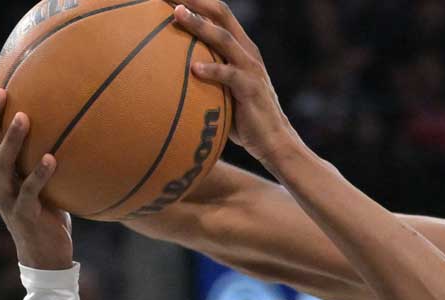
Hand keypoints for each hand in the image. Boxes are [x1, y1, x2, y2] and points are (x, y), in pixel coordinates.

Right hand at [0, 79, 72, 270]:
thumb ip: (33, 155)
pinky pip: (31, 191)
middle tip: (0, 89)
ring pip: (3, 165)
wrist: (44, 254)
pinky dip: (40, 174)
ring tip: (24, 117)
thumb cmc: (42, 212)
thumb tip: (52, 122)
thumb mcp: (34, 180)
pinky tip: (50, 158)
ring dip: (13, 140)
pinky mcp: (26, 214)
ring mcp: (9, 198)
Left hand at [170, 0, 299, 163]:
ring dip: (200, 25)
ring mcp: (251, 69)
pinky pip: (230, 75)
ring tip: (177, 15)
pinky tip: (194, 68)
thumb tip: (170, 72)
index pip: (217, 13)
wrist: (274, 140)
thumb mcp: (224, 88)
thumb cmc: (243, 117)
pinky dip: (212, 70)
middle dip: (195, 0)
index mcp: (241, 47)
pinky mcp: (251, 89)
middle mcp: (247, 51)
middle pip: (221, 14)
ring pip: (225, 38)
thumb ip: (207, 73)